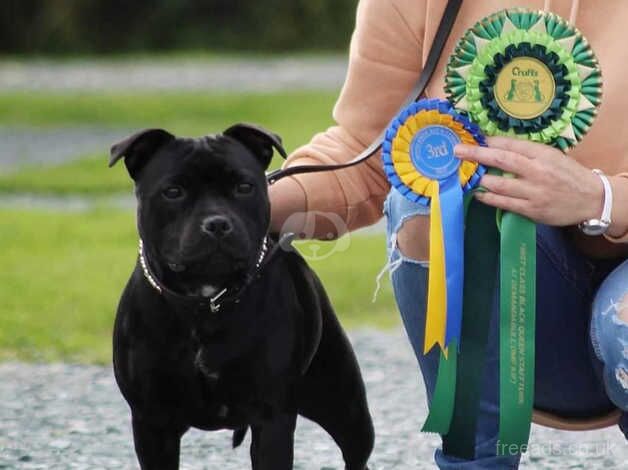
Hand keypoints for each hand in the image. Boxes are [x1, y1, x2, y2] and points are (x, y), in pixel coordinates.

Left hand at [454, 136, 603, 225]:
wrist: (591, 199)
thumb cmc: (568, 175)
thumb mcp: (552, 156)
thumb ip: (528, 153)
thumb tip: (497, 147)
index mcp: (542, 154)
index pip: (511, 144)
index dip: (489, 141)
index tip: (473, 139)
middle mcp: (537, 171)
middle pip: (501, 160)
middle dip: (476, 154)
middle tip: (457, 151)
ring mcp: (533, 192)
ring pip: (499, 184)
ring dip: (480, 179)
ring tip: (466, 175)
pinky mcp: (531, 209)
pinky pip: (504, 203)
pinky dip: (488, 198)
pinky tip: (478, 194)